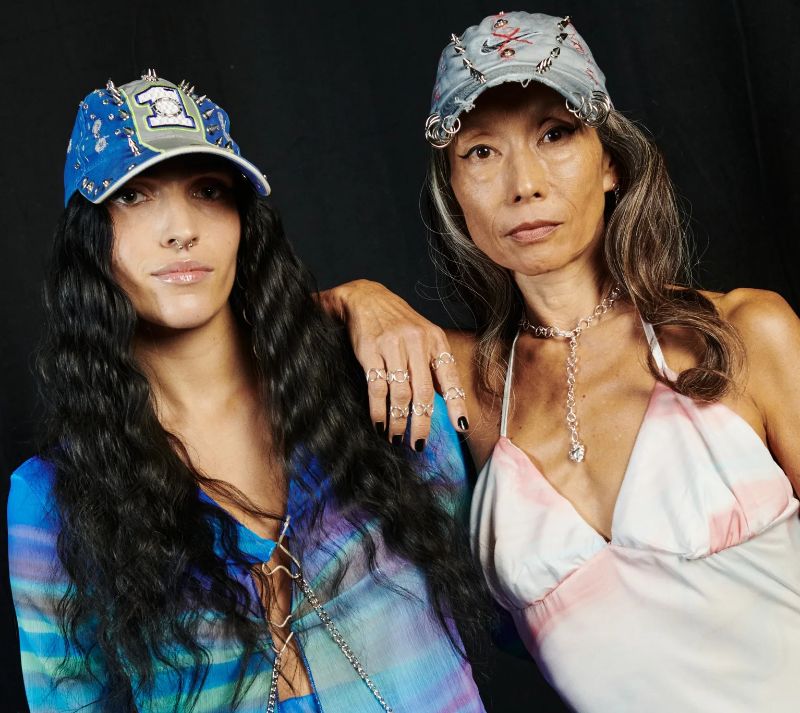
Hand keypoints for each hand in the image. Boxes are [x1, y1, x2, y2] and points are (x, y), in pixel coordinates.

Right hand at [320, 280, 468, 448]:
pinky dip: (378, 411)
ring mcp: (393, 346)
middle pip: (423, 393)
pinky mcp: (370, 351)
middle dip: (421, 423)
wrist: (365, 297)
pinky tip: (378, 424)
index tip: (461, 427)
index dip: (456, 403)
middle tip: (418, 443)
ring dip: (398, 422)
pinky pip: (377, 389)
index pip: (449, 376)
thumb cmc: (397, 322)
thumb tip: (444, 401)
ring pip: (400, 394)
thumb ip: (432, 364)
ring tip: (396, 438)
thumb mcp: (422, 336)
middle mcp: (416, 342)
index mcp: (434, 339)